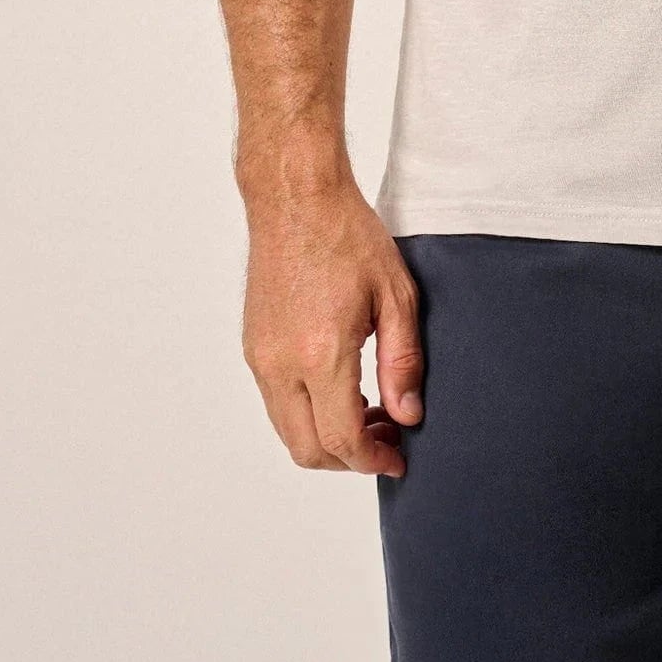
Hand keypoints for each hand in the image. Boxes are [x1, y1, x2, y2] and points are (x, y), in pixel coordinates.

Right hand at [240, 179, 424, 474]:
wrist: (295, 200)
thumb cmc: (348, 236)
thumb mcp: (395, 295)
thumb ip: (403, 362)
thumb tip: (408, 416)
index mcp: (320, 354)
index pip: (342, 440)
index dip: (373, 461)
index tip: (399, 458)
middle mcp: (281, 364)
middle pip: (307, 450)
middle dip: (350, 460)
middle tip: (388, 439)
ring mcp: (261, 358)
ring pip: (288, 431)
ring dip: (327, 438)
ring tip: (371, 412)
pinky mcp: (253, 347)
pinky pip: (277, 403)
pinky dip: (308, 414)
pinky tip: (343, 388)